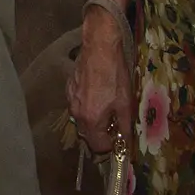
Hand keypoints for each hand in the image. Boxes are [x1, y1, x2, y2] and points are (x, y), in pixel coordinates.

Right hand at [67, 13, 134, 153]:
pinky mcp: (69, 88)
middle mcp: (76, 113)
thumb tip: (125, 142)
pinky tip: (97, 92)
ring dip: (94, 119)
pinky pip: (77, 104)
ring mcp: (70, 99)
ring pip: (82, 119)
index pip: (97, 146)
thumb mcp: (126, 103)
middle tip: (115, 121)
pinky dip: (87, 105)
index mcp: (91, 119)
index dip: (110, 145)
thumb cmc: (114, 75)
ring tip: (107, 105)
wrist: (99, 48)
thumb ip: (124, 126)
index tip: (119, 136)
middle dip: (101, 133)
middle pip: (87, 134)